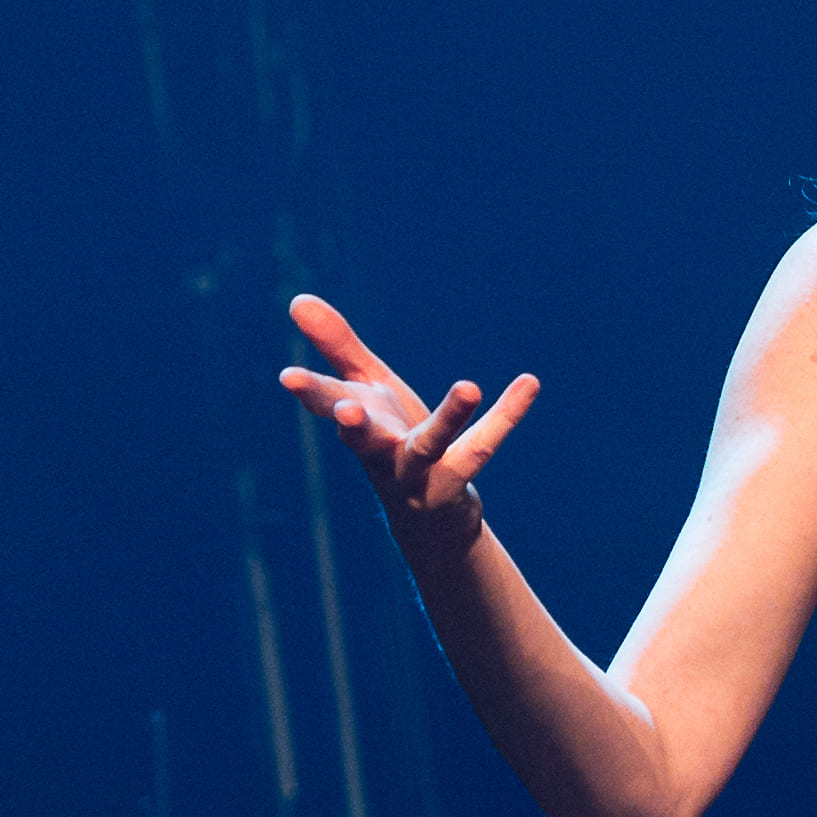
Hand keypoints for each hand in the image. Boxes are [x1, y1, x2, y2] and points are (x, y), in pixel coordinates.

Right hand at [278, 292, 537, 543]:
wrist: (424, 517)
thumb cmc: (388, 441)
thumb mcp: (365, 390)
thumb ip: (337, 347)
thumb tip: (297, 299)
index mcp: (358, 424)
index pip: (327, 406)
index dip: (309, 392)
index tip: (287, 379)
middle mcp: (379, 453)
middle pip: (363, 440)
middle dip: (352, 427)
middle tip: (346, 415)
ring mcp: (417, 474)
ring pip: (430, 447)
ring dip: (447, 419)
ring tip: (468, 387)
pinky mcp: (454, 484)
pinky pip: (482, 446)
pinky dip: (507, 415)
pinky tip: (529, 384)